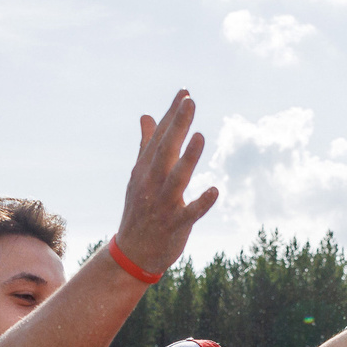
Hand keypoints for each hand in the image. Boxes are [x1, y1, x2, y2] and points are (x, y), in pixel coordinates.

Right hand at [107, 92, 218, 277]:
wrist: (132, 254)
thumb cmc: (139, 211)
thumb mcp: (139, 176)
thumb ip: (146, 145)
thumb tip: (146, 115)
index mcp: (144, 170)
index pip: (159, 138)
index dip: (172, 115)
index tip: (185, 92)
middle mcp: (151, 184)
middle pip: (165, 151)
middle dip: (177, 126)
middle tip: (190, 102)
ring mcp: (163, 205)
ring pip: (177, 178)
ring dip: (188, 158)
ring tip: (200, 136)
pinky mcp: (175, 226)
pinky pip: (190, 213)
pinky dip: (201, 203)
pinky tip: (215, 191)